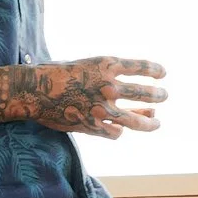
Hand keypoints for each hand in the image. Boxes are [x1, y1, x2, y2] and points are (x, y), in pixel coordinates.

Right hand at [17, 56, 166, 139]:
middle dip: (158, 95)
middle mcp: (109, 85)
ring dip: (150, 120)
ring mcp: (102, 107)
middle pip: (145, 93)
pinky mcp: (93, 125)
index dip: (154, 70)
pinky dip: (118, 131)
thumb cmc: (54, 74)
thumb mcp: (83, 65)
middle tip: (164, 96)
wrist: (34, 89)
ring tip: (157, 121)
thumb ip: (103, 75)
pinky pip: (116, 133)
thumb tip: (121, 90)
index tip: (162, 73)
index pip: (140, 67)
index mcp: (106, 65)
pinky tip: (119, 130)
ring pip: (136, 119)